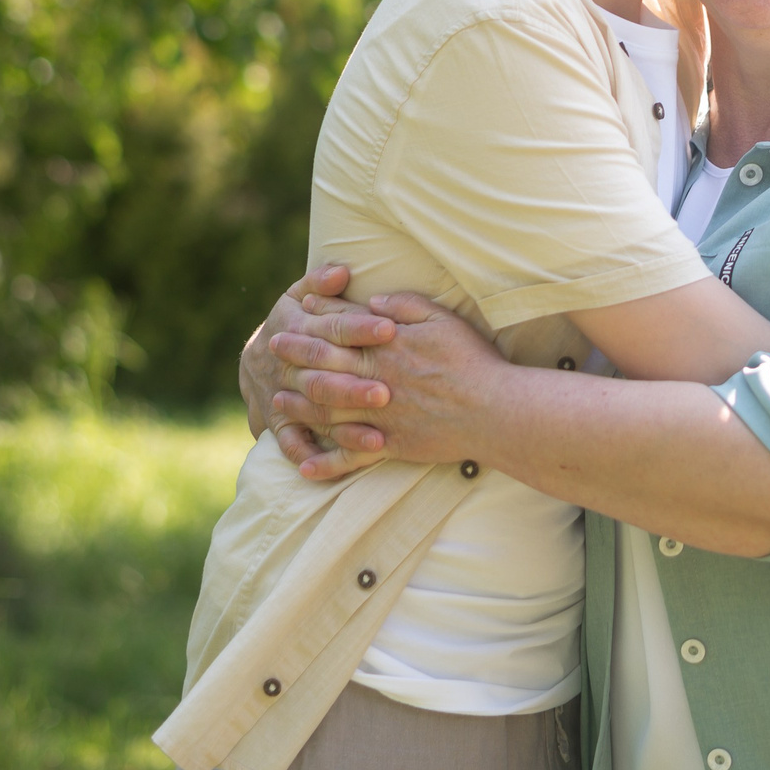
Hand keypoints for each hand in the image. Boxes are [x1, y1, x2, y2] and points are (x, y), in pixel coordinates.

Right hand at [243, 264, 393, 464]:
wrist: (255, 360)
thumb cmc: (293, 321)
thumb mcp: (297, 295)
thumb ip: (319, 283)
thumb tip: (342, 270)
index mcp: (298, 327)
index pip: (332, 327)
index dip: (359, 328)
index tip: (390, 329)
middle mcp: (289, 364)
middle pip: (323, 374)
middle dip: (354, 384)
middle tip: (387, 391)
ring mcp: (283, 396)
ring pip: (314, 412)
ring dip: (345, 427)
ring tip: (379, 438)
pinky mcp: (280, 424)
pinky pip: (295, 444)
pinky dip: (315, 458)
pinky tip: (339, 467)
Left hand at [270, 292, 516, 480]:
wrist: (495, 411)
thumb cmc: (473, 361)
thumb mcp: (443, 319)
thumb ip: (405, 306)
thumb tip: (372, 302)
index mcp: (387, 346)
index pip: (343, 327)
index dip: (319, 315)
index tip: (299, 308)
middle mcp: (376, 379)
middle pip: (325, 365)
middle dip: (296, 354)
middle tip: (274, 347)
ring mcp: (379, 415)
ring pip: (327, 411)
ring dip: (300, 406)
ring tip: (278, 401)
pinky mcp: (390, 445)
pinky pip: (350, 456)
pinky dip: (325, 463)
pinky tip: (304, 466)